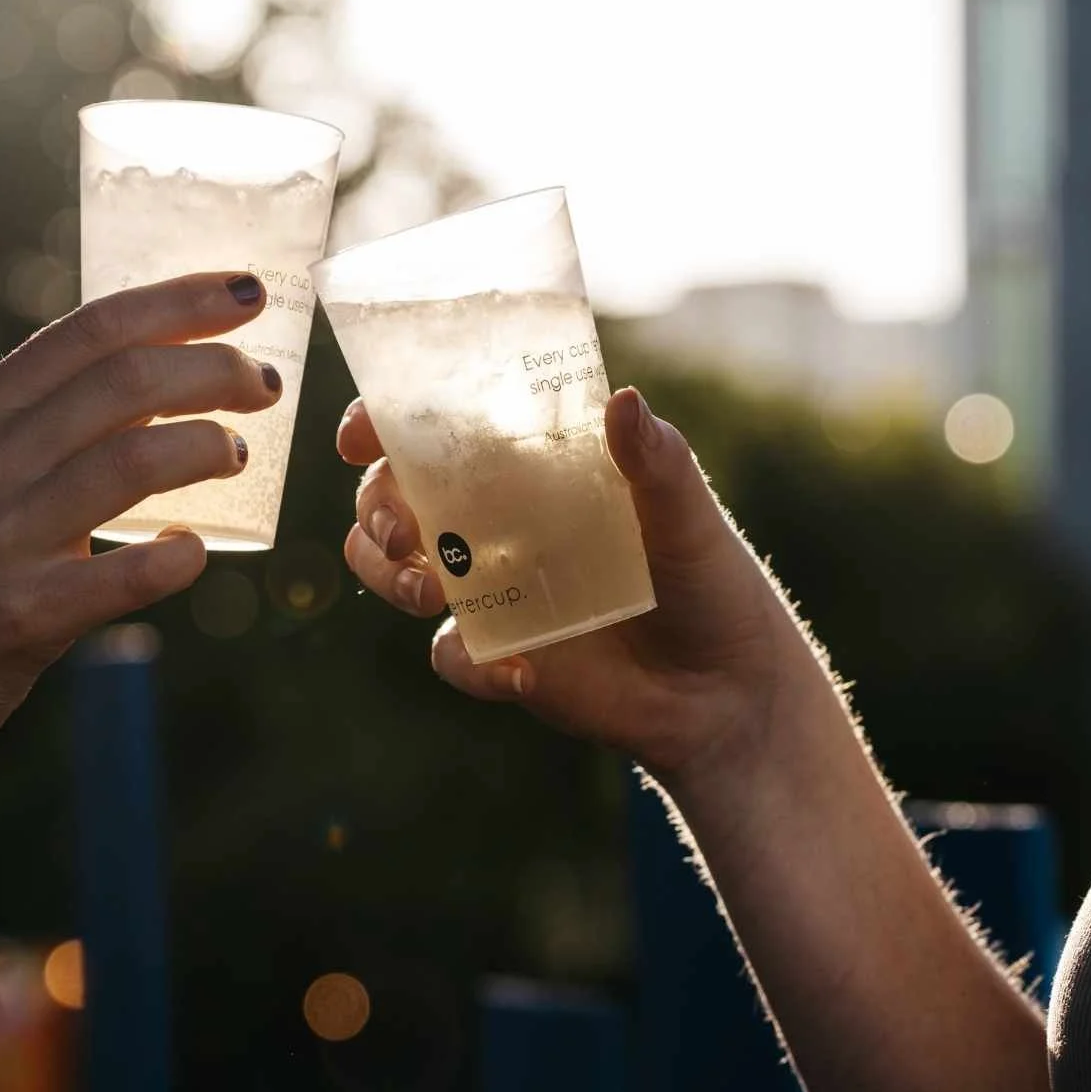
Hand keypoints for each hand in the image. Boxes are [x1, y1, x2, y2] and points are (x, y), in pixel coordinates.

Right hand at [0, 271, 281, 758]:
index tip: (247, 291)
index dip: (180, 301)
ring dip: (207, 448)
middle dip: (215, 369)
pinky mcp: (24, 611)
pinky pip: (124, 575)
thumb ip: (42, 420)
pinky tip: (194, 551)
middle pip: (127, 382)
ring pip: (132, 462)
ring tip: (238, 456)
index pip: (93, 329)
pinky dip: (175, 557)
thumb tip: (159, 370)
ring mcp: (5, 536)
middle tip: (263, 385)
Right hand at [339, 387, 825, 788]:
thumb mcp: (689, 514)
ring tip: (431, 595)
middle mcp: (494, 518)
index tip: (362, 434)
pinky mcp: (497, 653)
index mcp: (527, 465)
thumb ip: (655, 461)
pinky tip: (522, 674)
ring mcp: (489, 588)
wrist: (728, 693)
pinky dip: (470, 665)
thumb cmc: (711, 582)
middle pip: (391, 498)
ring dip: (390, 579)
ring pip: (394, 571)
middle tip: (403, 533)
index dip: (382, 423)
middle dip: (375, 509)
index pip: (437, 427)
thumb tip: (622, 399)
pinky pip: (450, 655)